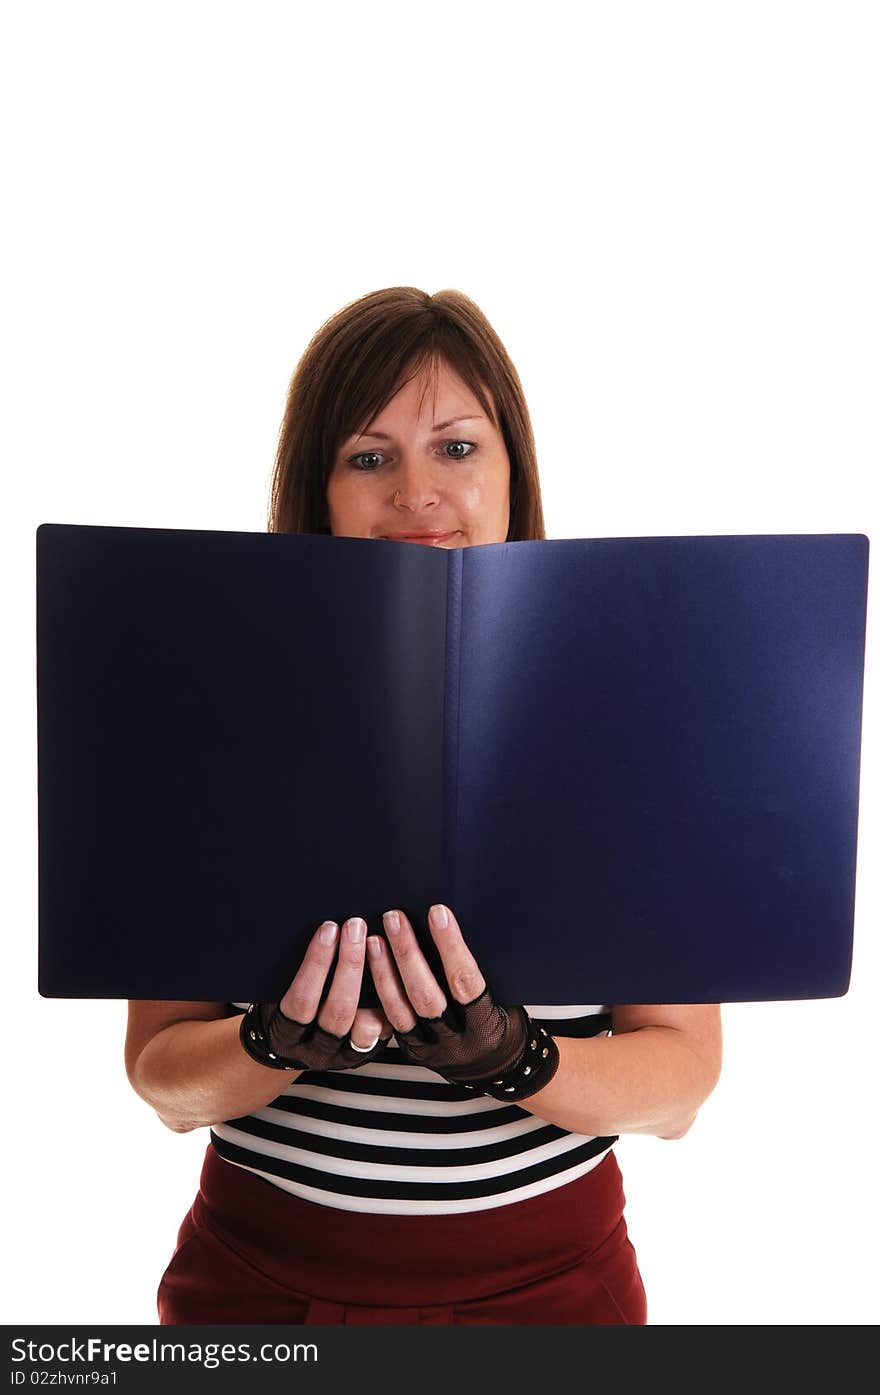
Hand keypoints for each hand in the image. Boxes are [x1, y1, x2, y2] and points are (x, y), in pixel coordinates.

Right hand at [240, 917, 391, 1071]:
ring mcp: (347, 1054)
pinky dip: (393, 1000)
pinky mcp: (372, 1049)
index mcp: (287, 1036)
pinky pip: (386, 1027)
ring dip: (376, 979)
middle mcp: (318, 1051)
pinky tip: (398, 967)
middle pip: (338, 1010)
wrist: (296, 1045)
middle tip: (356, 927)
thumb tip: (322, 930)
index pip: (301, 1001)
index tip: (328, 929)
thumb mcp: (278, 994)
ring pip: (367, 1024)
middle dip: (349, 964)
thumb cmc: (288, 1007)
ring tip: (380, 942)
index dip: (315, 964)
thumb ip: (292, 973)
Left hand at [366, 903, 558, 1098]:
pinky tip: (367, 968)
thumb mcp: (506, 1001)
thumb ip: (480, 974)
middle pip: (426, 997)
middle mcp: (456, 1044)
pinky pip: (389, 1022)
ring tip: (374, 939)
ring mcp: (431, 1051)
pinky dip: (379, 992)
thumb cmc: (504, 1025)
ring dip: (384, 972)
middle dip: (408, 954)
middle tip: (395, 918)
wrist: (498, 1069)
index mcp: (485, 1028)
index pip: (465, 982)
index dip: (451, 947)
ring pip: (400, 1011)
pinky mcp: (413, 1051)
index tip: (438, 913)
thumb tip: (452, 928)